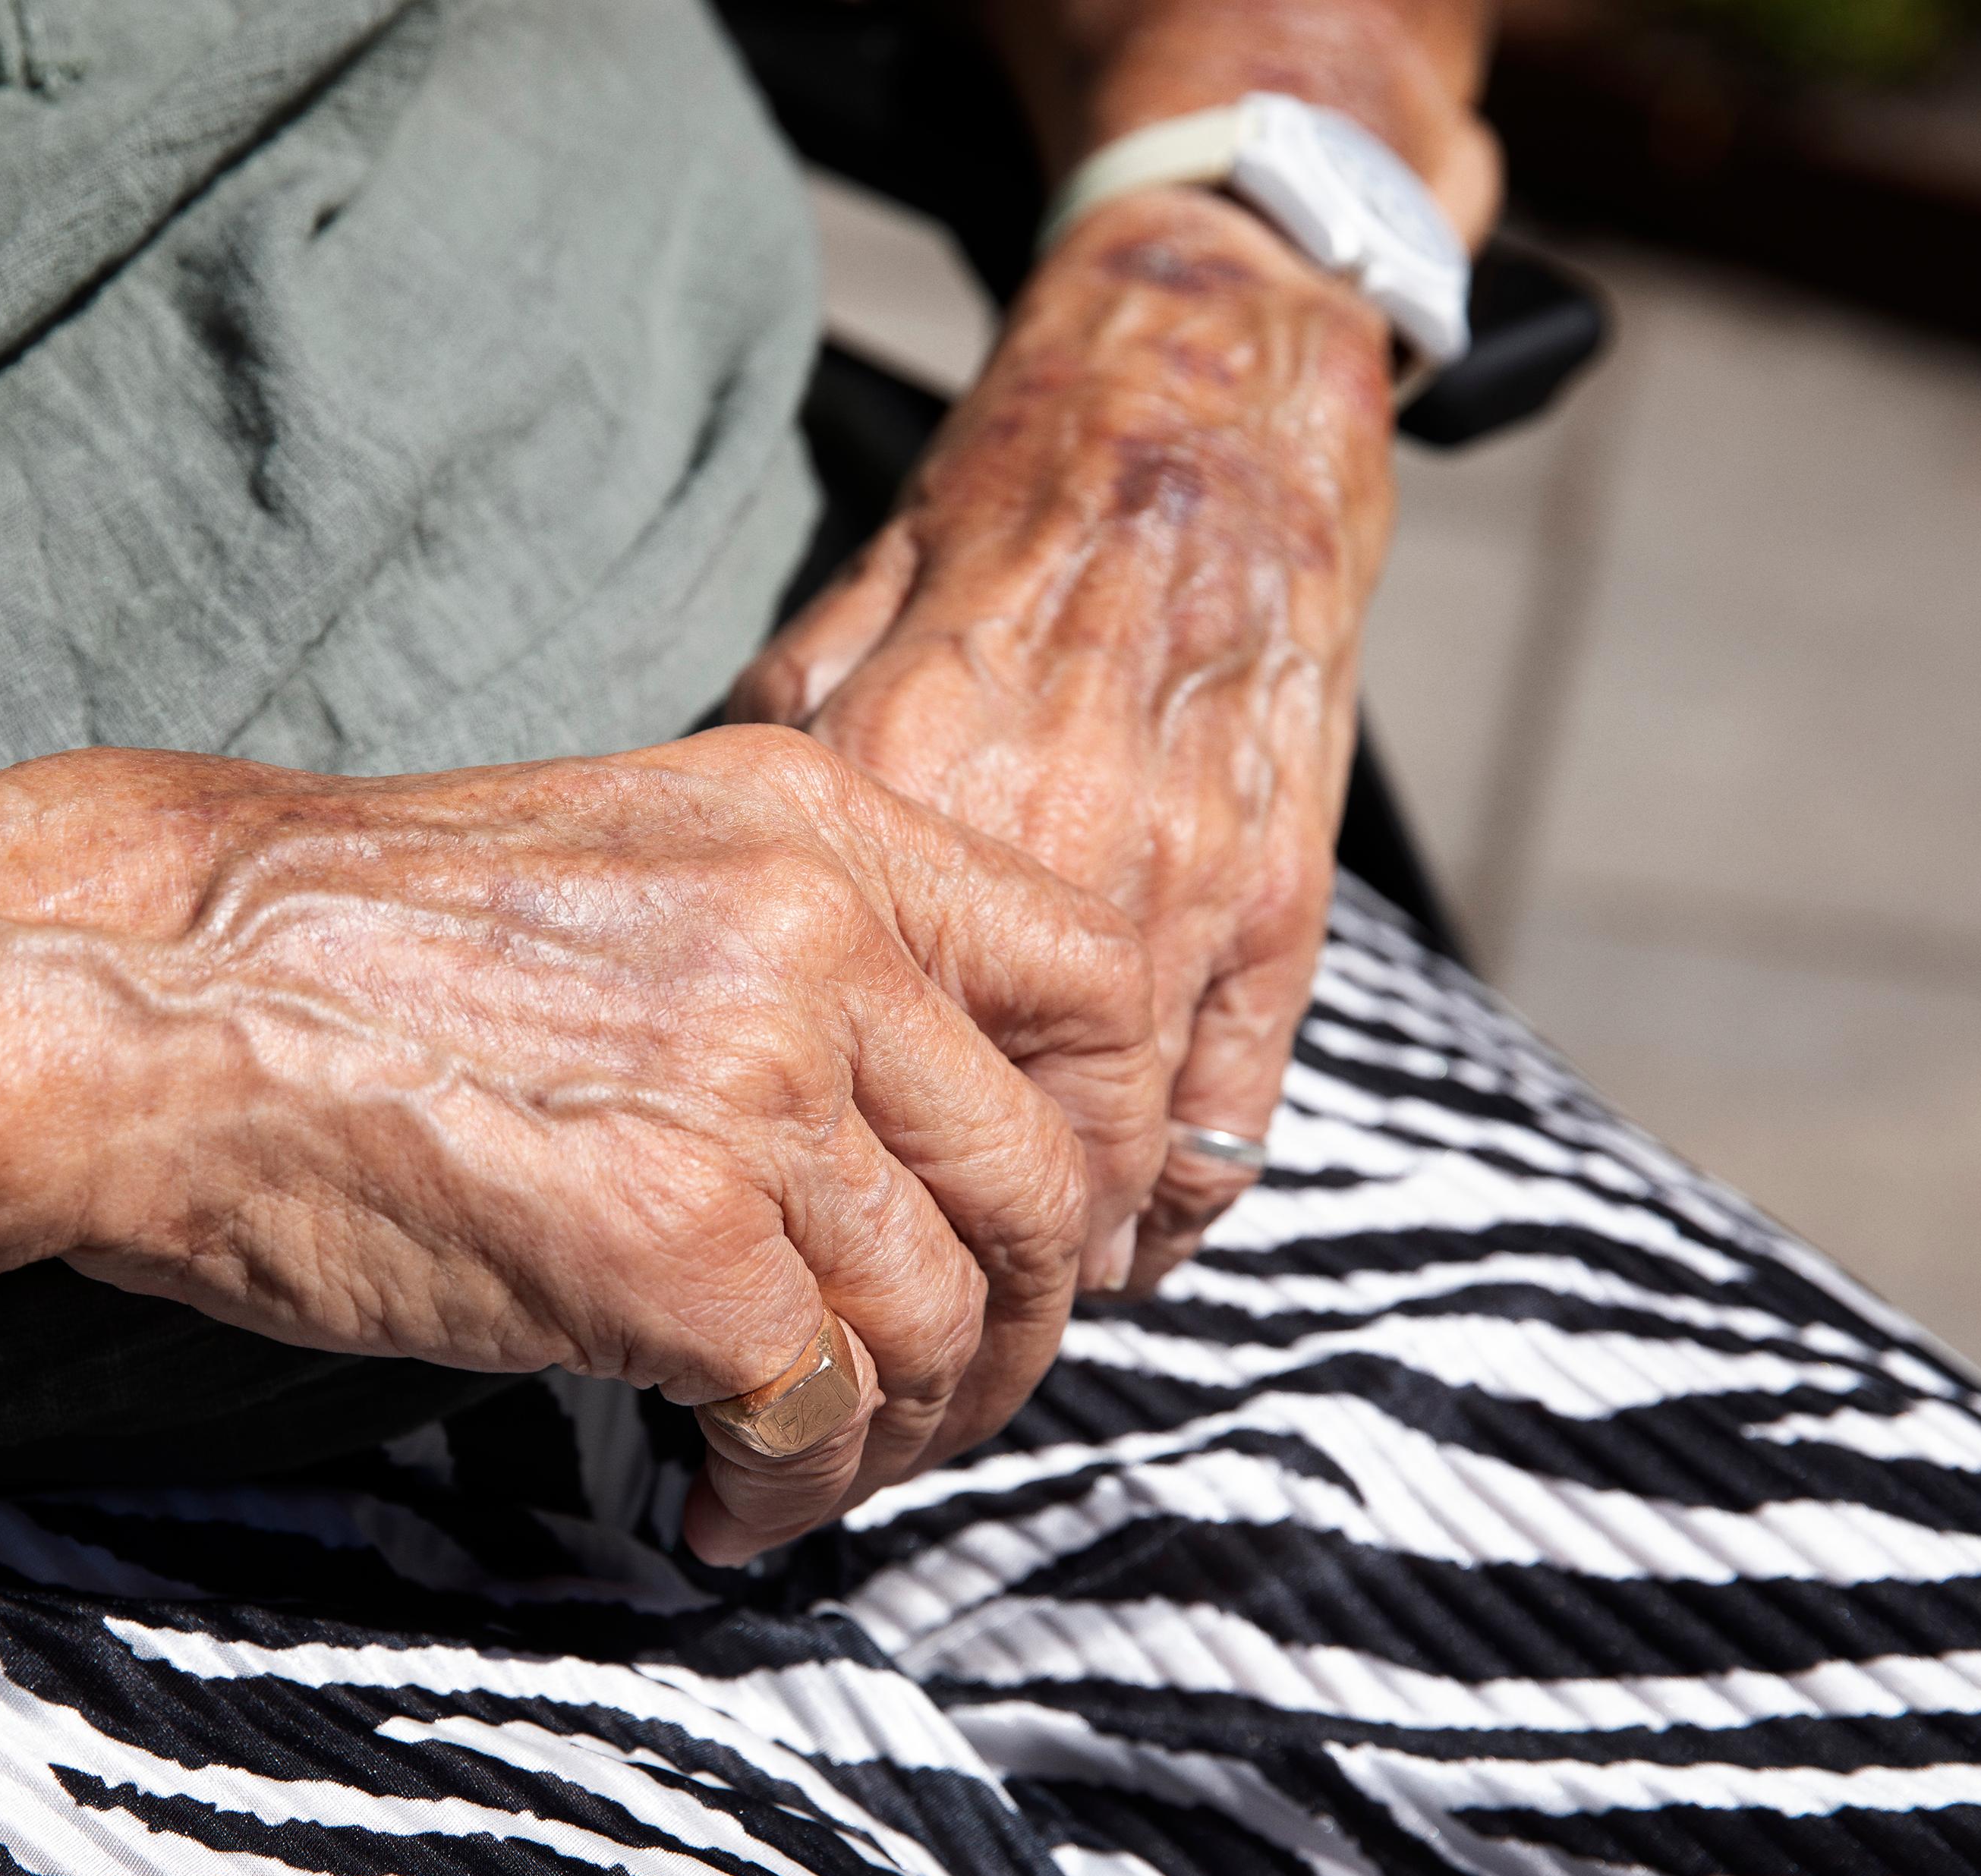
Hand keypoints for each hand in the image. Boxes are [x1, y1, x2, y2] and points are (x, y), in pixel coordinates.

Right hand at [19, 729, 1165, 1560]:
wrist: (140, 995)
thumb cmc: (346, 953)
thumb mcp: (617, 869)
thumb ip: (795, 952)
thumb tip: (916, 1134)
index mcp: (818, 827)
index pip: (1100, 988)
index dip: (1109, 1148)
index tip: (1042, 1252)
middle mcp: (817, 937)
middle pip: (1047, 1187)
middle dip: (1010, 1340)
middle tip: (920, 1411)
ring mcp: (752, 1087)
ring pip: (944, 1322)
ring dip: (895, 1439)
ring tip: (793, 1471)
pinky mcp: (672, 1243)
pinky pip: (819, 1414)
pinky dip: (786, 1490)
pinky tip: (709, 1501)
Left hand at [731, 192, 1397, 1286]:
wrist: (1194, 427)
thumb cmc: (990, 544)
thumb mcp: (827, 645)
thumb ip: (773, 805)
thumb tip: (697, 972)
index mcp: (909, 780)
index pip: (845, 1044)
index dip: (804, 1178)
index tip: (766, 1249)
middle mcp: (1050, 844)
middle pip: (976, 1139)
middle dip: (921, 1268)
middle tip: (869, 1343)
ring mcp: (1184, 882)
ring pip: (1107, 1158)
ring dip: (1037, 1266)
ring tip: (973, 1323)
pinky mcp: (1283, 901)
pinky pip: (1229, 1113)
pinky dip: (1172, 1210)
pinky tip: (1116, 1254)